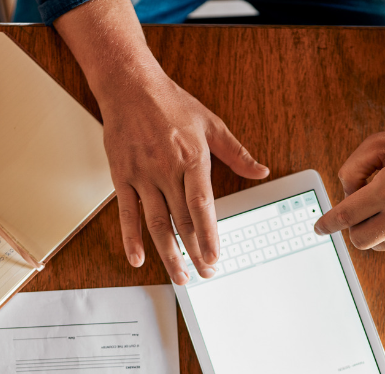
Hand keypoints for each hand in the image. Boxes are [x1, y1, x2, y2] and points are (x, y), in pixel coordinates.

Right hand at [97, 71, 269, 283]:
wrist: (130, 85)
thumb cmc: (171, 103)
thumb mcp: (212, 124)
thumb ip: (237, 153)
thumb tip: (261, 172)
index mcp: (192, 159)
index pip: (202, 206)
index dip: (209, 235)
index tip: (215, 257)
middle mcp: (167, 170)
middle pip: (182, 221)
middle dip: (194, 252)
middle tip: (204, 274)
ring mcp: (143, 176)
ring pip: (156, 223)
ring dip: (168, 253)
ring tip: (179, 276)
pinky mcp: (122, 177)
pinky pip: (126, 213)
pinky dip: (130, 238)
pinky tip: (138, 259)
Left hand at [314, 96, 384, 250]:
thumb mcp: (377, 144)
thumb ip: (350, 171)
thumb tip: (345, 201)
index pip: (347, 216)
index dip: (328, 224)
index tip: (319, 228)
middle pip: (360, 239)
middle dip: (356, 225)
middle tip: (362, 208)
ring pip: (382, 244)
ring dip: (381, 226)